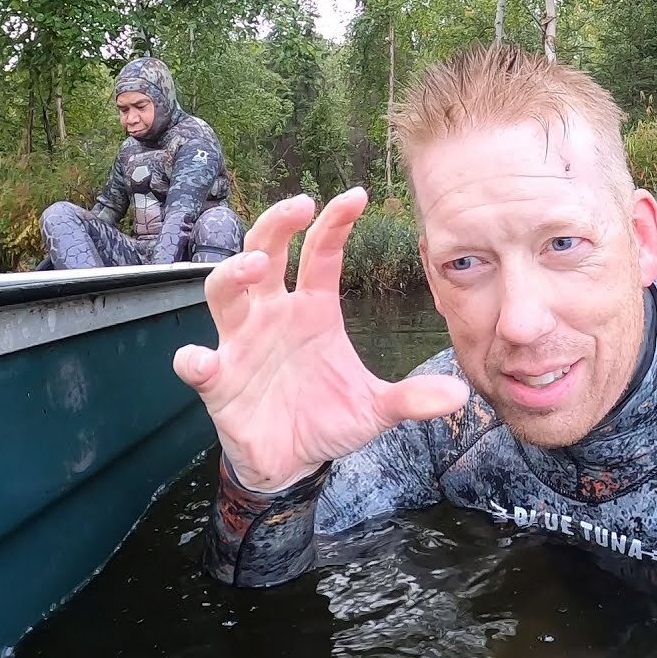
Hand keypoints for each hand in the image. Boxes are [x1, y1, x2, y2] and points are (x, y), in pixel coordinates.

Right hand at [172, 188, 469, 491]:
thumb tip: (461, 396)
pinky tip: (200, 360)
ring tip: (256, 267)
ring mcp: (241, 344)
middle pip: (263, 253)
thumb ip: (412, 399)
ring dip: (234, 275)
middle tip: (298, 204)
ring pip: (225, 294)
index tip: (357, 195)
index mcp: (312, 309)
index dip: (335, 222)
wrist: (292, 463)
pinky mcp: (220, 382)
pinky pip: (199, 364)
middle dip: (276, 225)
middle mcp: (273, 315)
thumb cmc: (327, 418)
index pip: (320, 253)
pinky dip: (195, 360)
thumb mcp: (376, 409)